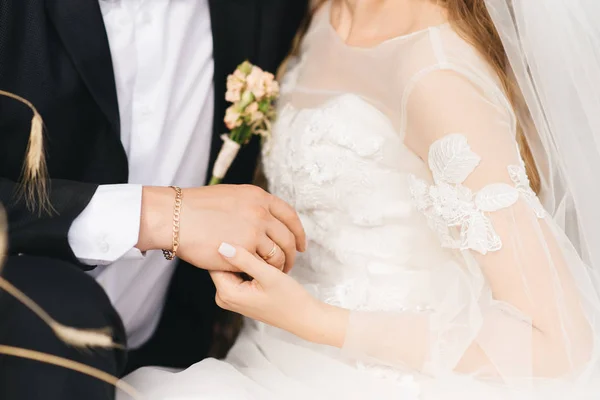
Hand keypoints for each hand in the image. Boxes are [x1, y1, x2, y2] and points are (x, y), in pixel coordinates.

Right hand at [136, 185, 305, 271]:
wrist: (175, 216)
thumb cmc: (194, 207)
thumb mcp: (231, 196)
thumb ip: (250, 205)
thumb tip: (260, 214)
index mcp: (258, 196)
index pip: (290, 215)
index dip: (298, 232)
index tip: (301, 244)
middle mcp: (261, 212)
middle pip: (289, 237)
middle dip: (292, 253)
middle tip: (290, 264)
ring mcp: (254, 231)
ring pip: (278, 254)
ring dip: (280, 266)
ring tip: (276, 273)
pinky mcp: (244, 250)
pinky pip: (263, 265)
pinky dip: (264, 272)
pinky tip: (260, 276)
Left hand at [210, 243, 348, 346]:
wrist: (303, 317)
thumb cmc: (290, 298)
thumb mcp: (268, 275)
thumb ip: (244, 259)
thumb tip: (221, 245)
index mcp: (226, 293)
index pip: (216, 261)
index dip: (228, 246)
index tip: (242, 234)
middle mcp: (224, 297)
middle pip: (222, 264)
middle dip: (237, 252)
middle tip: (255, 241)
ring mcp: (231, 298)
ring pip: (231, 268)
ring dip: (244, 259)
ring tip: (261, 251)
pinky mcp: (239, 295)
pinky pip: (238, 274)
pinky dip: (248, 266)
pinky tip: (262, 261)